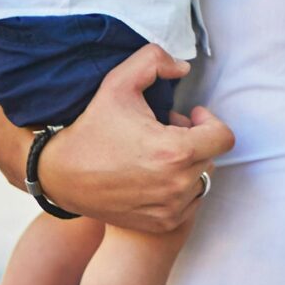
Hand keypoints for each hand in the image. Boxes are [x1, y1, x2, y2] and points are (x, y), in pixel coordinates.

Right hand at [36, 45, 230, 231]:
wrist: (60, 176)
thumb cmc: (91, 128)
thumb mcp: (118, 83)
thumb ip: (154, 60)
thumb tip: (184, 68)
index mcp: (175, 152)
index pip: (224, 137)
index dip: (209, 122)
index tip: (189, 117)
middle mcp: (177, 185)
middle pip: (211, 157)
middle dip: (194, 140)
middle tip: (165, 132)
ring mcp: (171, 208)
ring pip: (202, 180)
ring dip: (188, 165)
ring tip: (157, 154)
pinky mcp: (163, 224)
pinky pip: (190, 202)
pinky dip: (179, 188)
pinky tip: (152, 176)